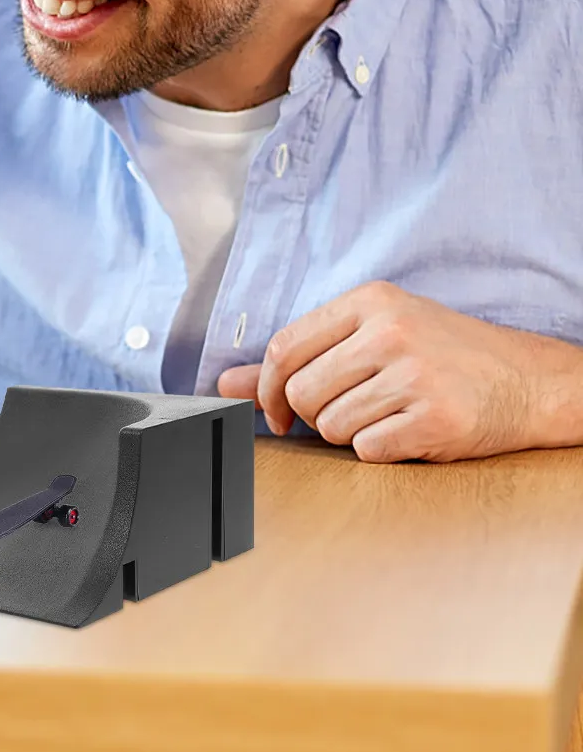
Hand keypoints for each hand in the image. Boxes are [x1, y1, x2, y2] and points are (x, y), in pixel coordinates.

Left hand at [216, 282, 572, 462]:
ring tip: (384, 416)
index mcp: (369, 301)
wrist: (528, 381)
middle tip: (343, 413)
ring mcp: (414, 375)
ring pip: (331, 425)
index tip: (276, 411)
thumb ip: (297, 357)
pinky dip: (379, 449)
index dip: (268, 388)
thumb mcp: (373, 335)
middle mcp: (390, 332)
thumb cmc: (442, 355)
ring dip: (348, 432)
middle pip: (303, 392)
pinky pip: (367, 449)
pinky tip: (406, 431)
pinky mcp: (435, 419)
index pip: (284, 347)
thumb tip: (223, 382)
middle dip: (311, 416)